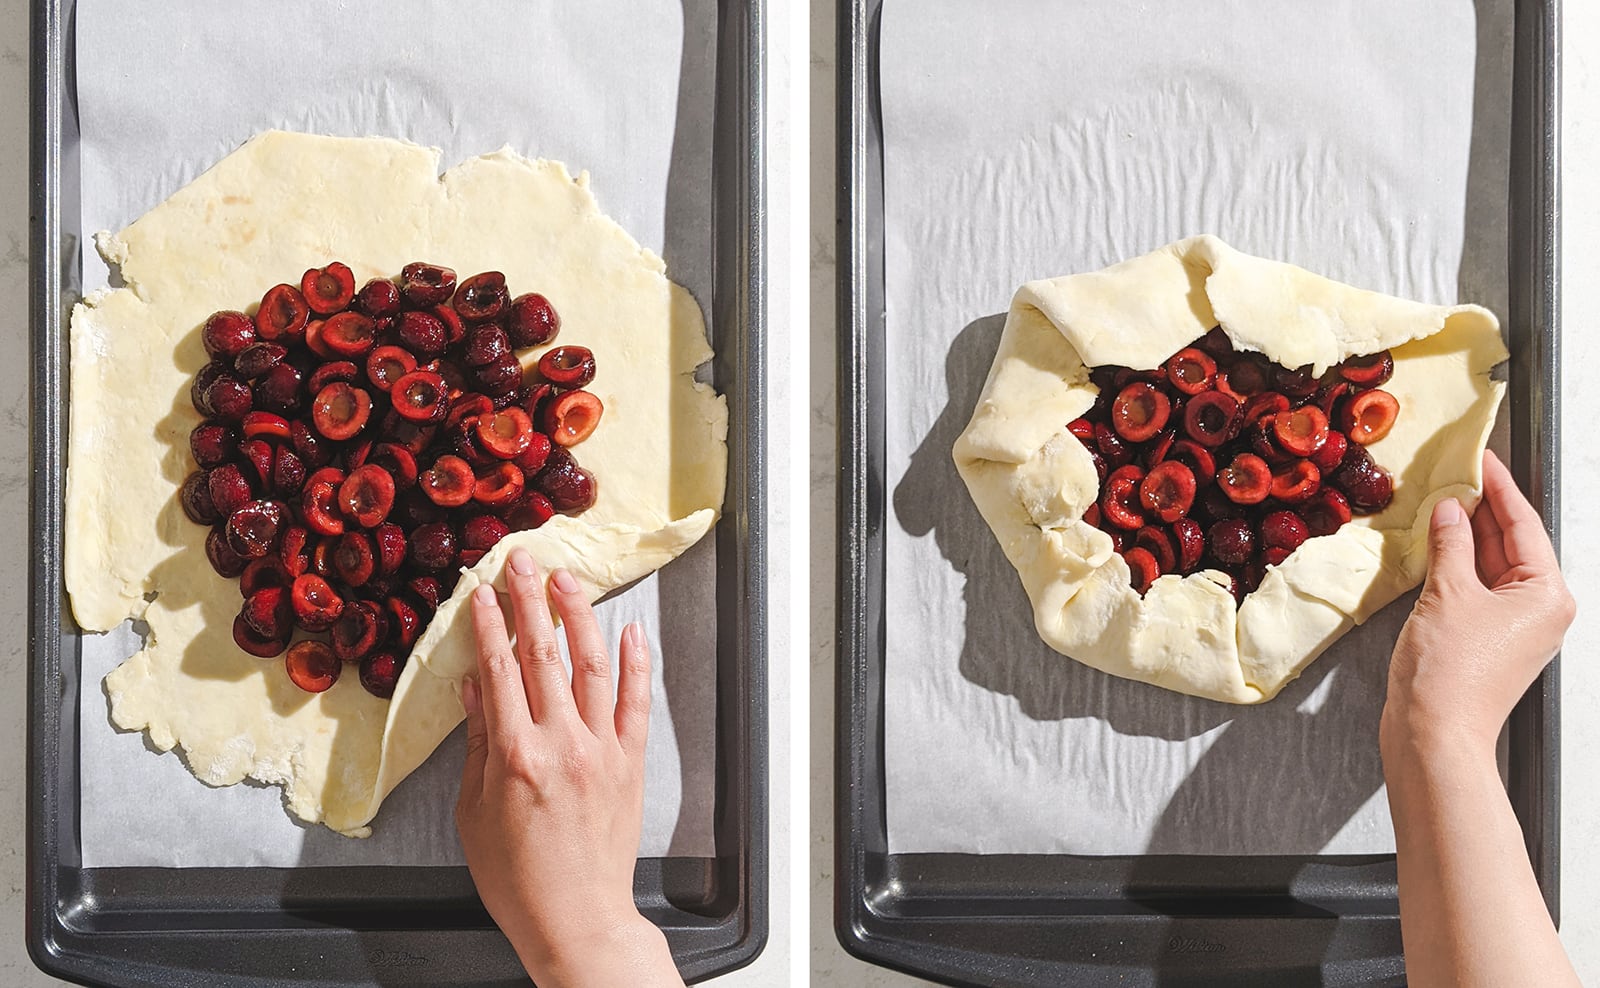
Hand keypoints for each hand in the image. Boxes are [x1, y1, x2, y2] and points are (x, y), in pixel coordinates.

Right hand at [455, 547, 681, 987]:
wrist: (576, 919)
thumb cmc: (518, 878)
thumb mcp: (474, 812)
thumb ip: (476, 744)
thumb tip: (474, 686)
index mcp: (515, 756)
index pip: (500, 671)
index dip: (490, 625)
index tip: (481, 593)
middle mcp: (562, 744)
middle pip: (544, 655)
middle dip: (530, 601)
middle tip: (522, 563)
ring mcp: (602, 751)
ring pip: (592, 666)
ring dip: (579, 616)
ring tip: (567, 581)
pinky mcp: (630, 762)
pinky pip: (636, 702)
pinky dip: (636, 662)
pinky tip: (631, 630)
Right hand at [1383, 450, 1574, 755]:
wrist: (1434, 735)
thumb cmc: (1450, 674)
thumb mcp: (1448, 593)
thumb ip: (1450, 543)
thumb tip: (1450, 509)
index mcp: (1548, 595)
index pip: (1524, 524)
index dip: (1499, 487)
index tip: (1482, 457)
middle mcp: (1541, 610)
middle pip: (1512, 544)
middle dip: (1482, 510)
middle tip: (1455, 474)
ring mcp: (1515, 628)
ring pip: (1492, 566)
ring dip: (1466, 537)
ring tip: (1440, 503)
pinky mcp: (1489, 641)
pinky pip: (1478, 589)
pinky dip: (1458, 566)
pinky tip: (1436, 547)